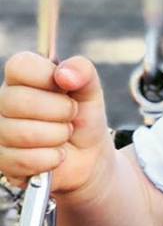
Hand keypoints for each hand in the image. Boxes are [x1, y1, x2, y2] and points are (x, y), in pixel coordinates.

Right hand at [0, 53, 112, 194]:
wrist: (89, 156)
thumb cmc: (83, 118)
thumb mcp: (91, 90)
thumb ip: (83, 71)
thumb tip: (64, 74)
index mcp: (21, 78)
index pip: (19, 65)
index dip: (48, 77)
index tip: (66, 89)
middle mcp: (4, 102)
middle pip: (18, 101)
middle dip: (60, 111)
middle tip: (71, 115)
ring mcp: (0, 131)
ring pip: (22, 133)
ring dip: (57, 136)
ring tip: (64, 135)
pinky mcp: (3, 160)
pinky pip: (25, 159)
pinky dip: (52, 158)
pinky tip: (57, 154)